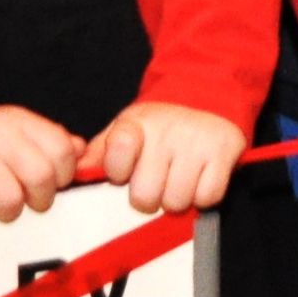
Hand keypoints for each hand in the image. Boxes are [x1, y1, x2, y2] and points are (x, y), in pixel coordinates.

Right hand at [0, 105, 81, 225]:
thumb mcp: (16, 137)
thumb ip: (51, 143)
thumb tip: (82, 151)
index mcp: (17, 119)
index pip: (62, 151)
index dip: (61, 177)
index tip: (46, 184)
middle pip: (40, 178)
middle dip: (37, 200)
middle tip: (24, 200)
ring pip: (10, 201)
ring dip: (5, 212)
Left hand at [84, 100, 245, 214]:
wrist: (207, 93)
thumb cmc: (160, 124)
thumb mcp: (126, 129)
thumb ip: (99, 152)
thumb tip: (74, 171)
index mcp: (136, 123)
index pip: (116, 158)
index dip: (120, 173)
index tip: (127, 168)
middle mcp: (166, 129)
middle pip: (144, 197)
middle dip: (150, 195)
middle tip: (158, 177)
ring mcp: (196, 140)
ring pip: (176, 203)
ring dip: (177, 198)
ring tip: (179, 176)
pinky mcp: (223, 150)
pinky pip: (207, 198)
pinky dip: (204, 195)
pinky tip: (200, 176)